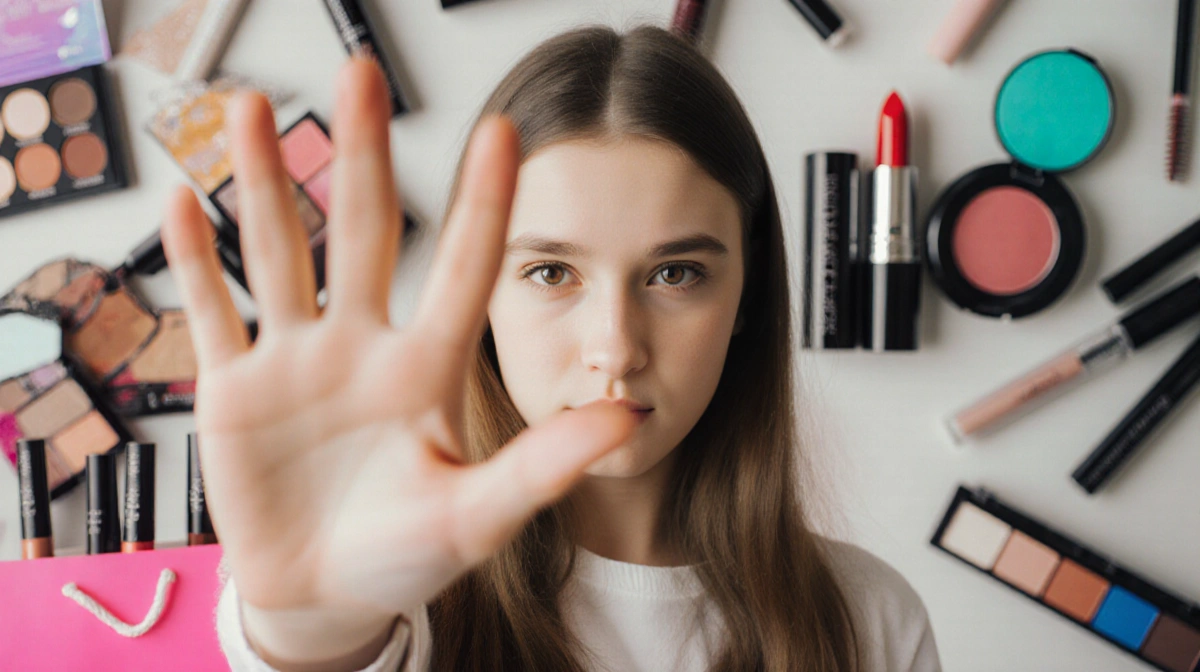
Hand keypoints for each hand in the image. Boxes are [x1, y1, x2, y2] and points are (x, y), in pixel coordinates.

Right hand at [162, 58, 634, 664]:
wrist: (326, 599)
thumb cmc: (407, 558)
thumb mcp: (480, 515)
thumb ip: (545, 465)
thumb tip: (630, 418)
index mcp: (426, 368)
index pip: (463, 268)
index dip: (486, 203)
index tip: (506, 131)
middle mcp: (361, 346)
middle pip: (362, 232)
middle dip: (360, 155)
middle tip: (359, 74)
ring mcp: (295, 362)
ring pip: (277, 254)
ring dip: (260, 184)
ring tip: (246, 109)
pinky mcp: (234, 391)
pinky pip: (210, 314)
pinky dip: (192, 263)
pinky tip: (182, 203)